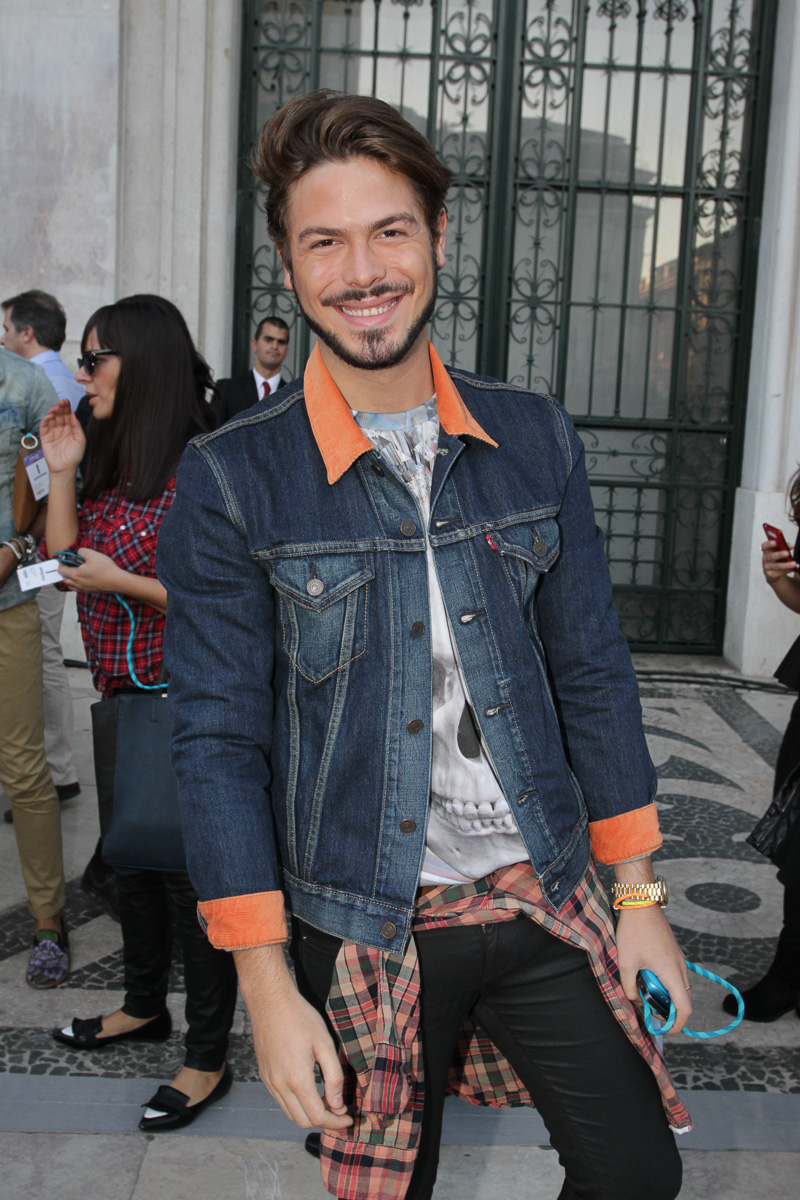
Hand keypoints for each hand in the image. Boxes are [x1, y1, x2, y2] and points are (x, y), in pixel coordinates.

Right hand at [39, 399, 85, 475]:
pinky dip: (46, 419)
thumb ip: (76, 426)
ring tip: (56, 407)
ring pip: (51, 418)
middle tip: (62, 401)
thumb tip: (73, 413)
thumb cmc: (75, 455)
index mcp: (70, 429)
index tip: (67, 401)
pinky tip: (50, 415)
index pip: (67, 415)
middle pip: (59, 415)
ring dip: (53, 411)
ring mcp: (52, 432)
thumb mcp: (80, 439)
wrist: (66, 467)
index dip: (66, 408)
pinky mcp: (45, 437)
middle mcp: (60, 429)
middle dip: (60, 407)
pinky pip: (44, 425)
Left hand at [58, 547, 124, 594]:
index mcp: (75, 575)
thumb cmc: (105, 569)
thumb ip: (82, 551)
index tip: (64, 559)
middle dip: (64, 572)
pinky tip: (83, 578)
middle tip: (69, 565)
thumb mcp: (93, 554)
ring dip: (69, 579)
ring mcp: (83, 589)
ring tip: (75, 572)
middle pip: (63, 580)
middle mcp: (77, 584)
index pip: (61, 571)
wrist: (117, 581)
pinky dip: (76, 583)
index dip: (61, 564)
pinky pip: (77, 588)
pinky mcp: (89, 591)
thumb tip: (78, 552)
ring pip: (70, 585)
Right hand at [247, 977, 351, 1130]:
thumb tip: (337, 1104)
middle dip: (324, 1121)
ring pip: (290, 1113)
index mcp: (297, 1079)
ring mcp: (269, 1081)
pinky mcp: (265, 1075)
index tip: (348, 1117)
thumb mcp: (325, 1043)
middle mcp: (280, 1085)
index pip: (317, 1116)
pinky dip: (296, 1104)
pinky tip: (309, 1091)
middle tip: (340, 1111)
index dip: (335, 1121)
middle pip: (303, 1121)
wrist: (270, 1002)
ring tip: (327, 1102)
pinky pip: (280, 1100)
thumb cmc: (300, 1018)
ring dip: (309, 1114)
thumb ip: (334, 1076)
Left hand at [616, 904, 691, 1033]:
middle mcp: (680, 967)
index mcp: (672, 973)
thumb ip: (629, 987)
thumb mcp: (626, 962)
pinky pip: (674, 974)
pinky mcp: (674, 951)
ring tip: (644, 990)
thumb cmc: (634, 931)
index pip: (685, 1008)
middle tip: (648, 1009)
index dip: (677, 1025)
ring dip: (665, 994)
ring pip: (678, 986)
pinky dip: (665, 982)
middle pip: (683, 999)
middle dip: (668, 1010)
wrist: (641, 902)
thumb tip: (635, 1001)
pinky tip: (646, 974)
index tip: (663, 1029)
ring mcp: (679, 958)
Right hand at [762, 538, 796, 582]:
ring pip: (776, 566)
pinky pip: (779, 573)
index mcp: (766, 551)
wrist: (773, 572)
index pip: (764, 546)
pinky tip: (793, 569)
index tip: (775, 542)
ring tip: (794, 563)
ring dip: (786, 565)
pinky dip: (787, 570)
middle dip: (779, 555)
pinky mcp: (770, 575)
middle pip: (770, 556)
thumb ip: (784, 547)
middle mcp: (765, 559)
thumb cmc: (778, 558)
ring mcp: (767, 568)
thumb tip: (791, 546)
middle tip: (787, 553)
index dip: (768, 544)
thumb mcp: (779, 551)